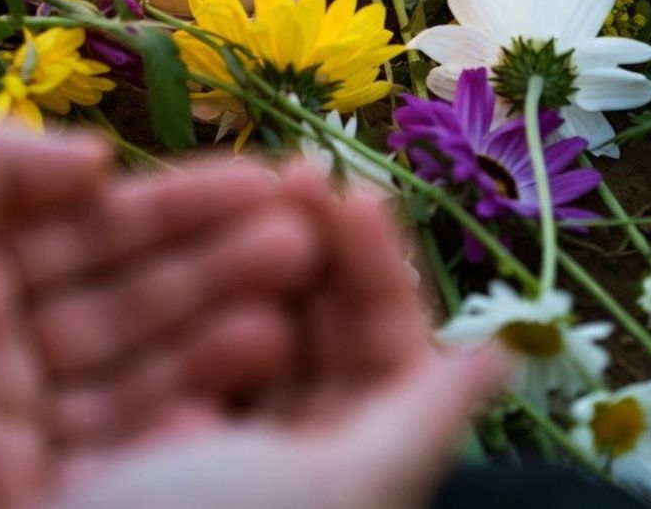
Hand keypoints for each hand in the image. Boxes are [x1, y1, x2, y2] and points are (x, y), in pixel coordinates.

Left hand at [0, 123, 321, 508]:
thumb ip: (3, 153)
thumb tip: (96, 159)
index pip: (94, 226)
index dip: (179, 201)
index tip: (263, 177)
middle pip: (129, 291)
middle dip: (219, 255)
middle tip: (303, 226)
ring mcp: (12, 423)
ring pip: (139, 360)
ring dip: (222, 318)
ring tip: (296, 277)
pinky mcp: (28, 492)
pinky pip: (123, 437)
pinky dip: (190, 402)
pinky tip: (254, 363)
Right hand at [48, 171, 508, 508]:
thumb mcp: (339, 486)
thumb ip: (422, 417)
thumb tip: (504, 352)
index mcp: (356, 469)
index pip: (387, 349)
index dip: (377, 268)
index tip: (350, 192)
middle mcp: (293, 453)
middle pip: (318, 326)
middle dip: (312, 245)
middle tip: (292, 172)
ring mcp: (218, 440)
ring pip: (247, 323)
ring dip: (244, 257)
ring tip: (242, 199)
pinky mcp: (146, 433)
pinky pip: (179, 343)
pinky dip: (183, 296)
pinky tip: (172, 262)